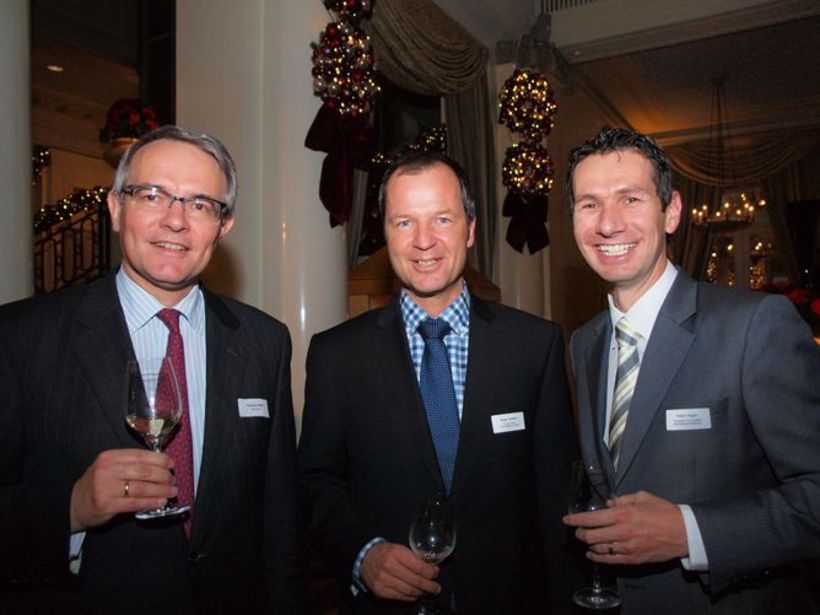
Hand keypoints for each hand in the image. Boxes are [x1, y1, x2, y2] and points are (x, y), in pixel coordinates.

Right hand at [70, 448, 176, 531]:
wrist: (75, 503)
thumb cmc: (99, 483)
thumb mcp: (110, 466)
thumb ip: (131, 463)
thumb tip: (162, 464)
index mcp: (110, 456)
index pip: (140, 455)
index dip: (160, 459)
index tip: (171, 464)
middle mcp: (106, 470)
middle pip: (144, 471)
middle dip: (163, 476)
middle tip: (173, 480)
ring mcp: (105, 487)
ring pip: (141, 487)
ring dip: (161, 490)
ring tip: (172, 491)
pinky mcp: (106, 505)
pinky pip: (135, 503)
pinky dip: (151, 502)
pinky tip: (161, 501)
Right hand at [360, 542, 439, 600]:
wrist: (365, 559)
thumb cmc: (386, 552)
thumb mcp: (400, 548)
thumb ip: (415, 557)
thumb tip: (432, 568)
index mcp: (396, 553)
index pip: (418, 567)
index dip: (430, 573)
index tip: (436, 574)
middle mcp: (389, 567)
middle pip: (415, 581)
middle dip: (429, 586)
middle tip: (436, 588)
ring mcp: (383, 580)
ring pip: (409, 591)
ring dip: (421, 592)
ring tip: (427, 591)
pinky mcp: (380, 591)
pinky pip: (400, 597)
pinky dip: (411, 597)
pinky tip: (416, 594)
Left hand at [563, 490, 687, 564]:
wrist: (683, 533)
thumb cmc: (663, 512)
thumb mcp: (642, 497)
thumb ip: (622, 500)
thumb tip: (608, 504)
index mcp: (623, 515)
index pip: (592, 519)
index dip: (576, 519)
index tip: (566, 519)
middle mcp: (621, 532)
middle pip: (590, 536)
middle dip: (579, 533)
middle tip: (577, 530)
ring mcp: (626, 548)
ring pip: (598, 548)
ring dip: (588, 544)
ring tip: (586, 539)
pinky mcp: (632, 559)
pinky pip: (609, 560)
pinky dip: (597, 557)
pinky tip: (591, 554)